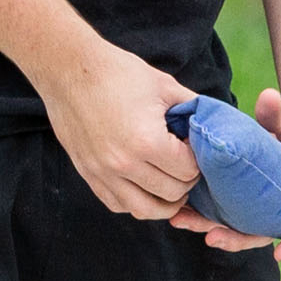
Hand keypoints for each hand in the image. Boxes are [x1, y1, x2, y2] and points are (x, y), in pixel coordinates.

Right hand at [39, 37, 204, 222]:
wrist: (70, 70)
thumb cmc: (119, 73)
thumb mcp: (165, 86)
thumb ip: (192, 110)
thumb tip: (210, 126)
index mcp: (146, 141)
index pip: (188, 171)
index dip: (198, 160)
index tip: (193, 147)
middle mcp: (123, 164)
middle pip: (172, 194)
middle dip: (186, 180)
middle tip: (186, 163)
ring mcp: (103, 173)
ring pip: (145, 210)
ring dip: (164, 202)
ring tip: (172, 184)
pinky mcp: (88, 175)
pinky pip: (118, 205)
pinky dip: (136, 202)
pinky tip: (145, 186)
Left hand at [167, 82, 280, 258]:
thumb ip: (280, 112)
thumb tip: (267, 98)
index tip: (279, 254)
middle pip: (263, 231)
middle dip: (235, 238)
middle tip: (211, 237)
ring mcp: (262, 199)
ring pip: (238, 223)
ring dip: (209, 226)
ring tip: (180, 220)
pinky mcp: (244, 190)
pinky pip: (225, 207)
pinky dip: (205, 212)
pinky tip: (181, 209)